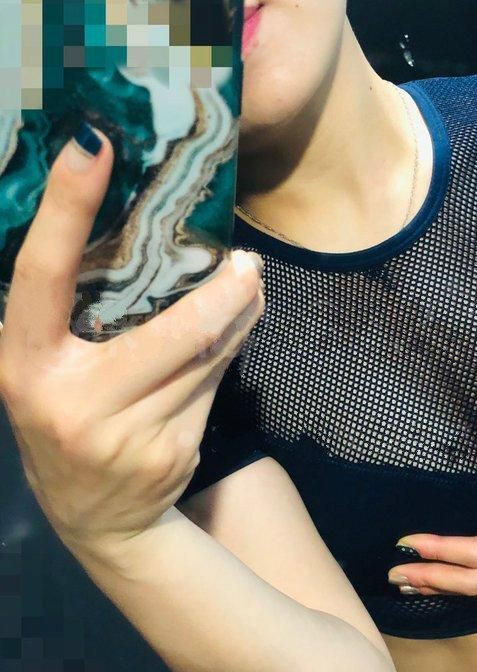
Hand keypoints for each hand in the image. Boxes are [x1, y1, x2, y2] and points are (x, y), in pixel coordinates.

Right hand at [0, 127, 263, 557]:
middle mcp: (71, 401)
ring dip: (239, 316)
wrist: (102, 522)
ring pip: (205, 356)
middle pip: (170, 329)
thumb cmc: (73, 424)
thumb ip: (83, 319)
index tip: (93, 146)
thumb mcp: (55, 372)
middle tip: (250, 261)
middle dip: (223, 293)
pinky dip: (232, 352)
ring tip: (252, 285)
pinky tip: (239, 332)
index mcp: (26, 366)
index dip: (63, 208)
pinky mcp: (172, 454)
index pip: (39, 276)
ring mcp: (125, 434)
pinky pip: (216, 385)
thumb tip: (157, 248)